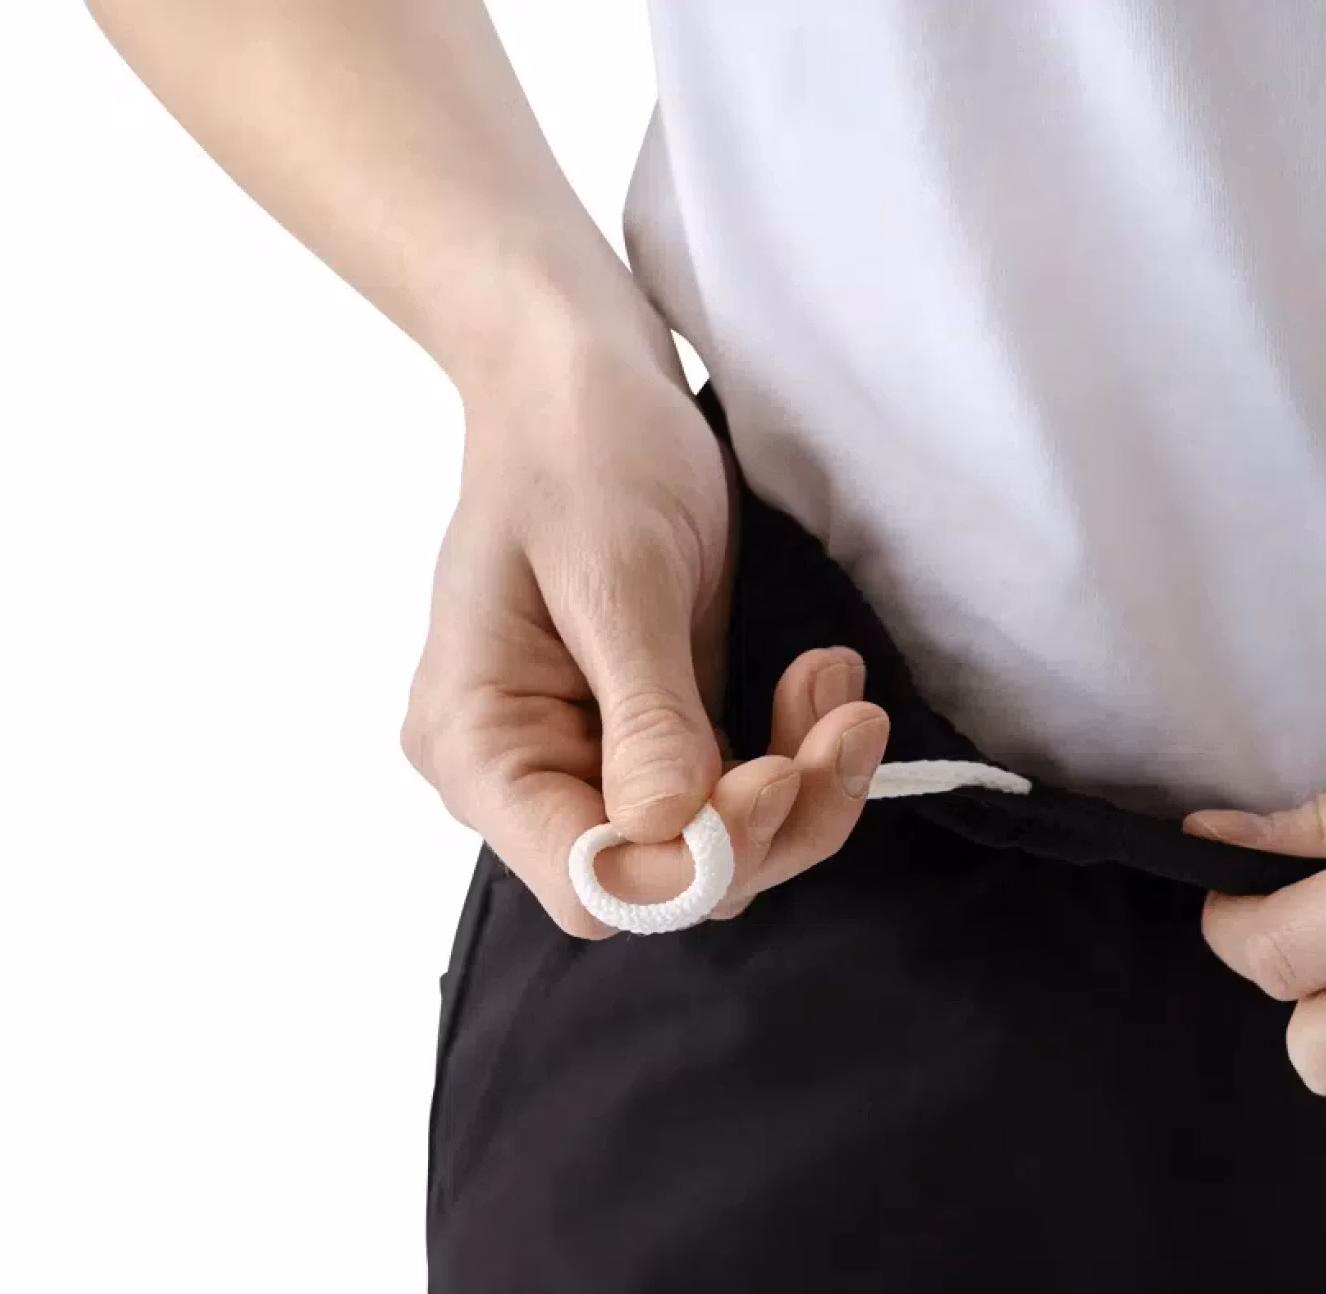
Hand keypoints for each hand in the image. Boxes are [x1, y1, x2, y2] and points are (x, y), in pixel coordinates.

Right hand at [400, 339, 888, 935]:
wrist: (586, 379)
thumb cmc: (580, 449)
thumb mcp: (617, 572)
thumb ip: (645, 713)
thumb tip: (673, 828)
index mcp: (479, 746)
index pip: (587, 881)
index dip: (689, 864)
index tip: (775, 777)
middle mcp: (527, 777)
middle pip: (664, 876)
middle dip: (771, 819)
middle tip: (846, 723)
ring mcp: (592, 763)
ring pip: (717, 846)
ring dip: (803, 784)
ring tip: (840, 686)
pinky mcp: (654, 742)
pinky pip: (734, 795)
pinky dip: (796, 753)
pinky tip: (823, 680)